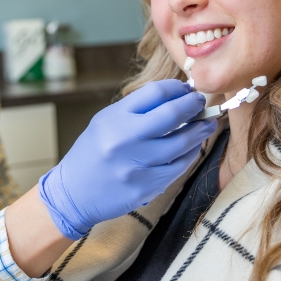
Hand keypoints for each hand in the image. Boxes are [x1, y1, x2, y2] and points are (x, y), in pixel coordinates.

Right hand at [38, 79, 215, 238]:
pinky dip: (190, 154)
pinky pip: (178, 167)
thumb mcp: (105, 121)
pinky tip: (193, 148)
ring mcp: (136, 164)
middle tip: (201, 102)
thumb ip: (136, 109)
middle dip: (193, 105)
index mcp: (114, 117)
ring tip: (206, 124)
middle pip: (172, 114)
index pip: (155, 92)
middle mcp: (124, 139)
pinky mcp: (145, 187)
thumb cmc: (92, 152)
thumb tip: (174, 97)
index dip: (176, 88)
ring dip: (199, 131)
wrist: (75, 192)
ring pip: (182, 143)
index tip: (186, 89)